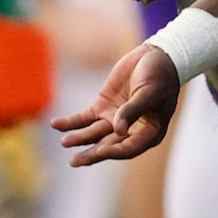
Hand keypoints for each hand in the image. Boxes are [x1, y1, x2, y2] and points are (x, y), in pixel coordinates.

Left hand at [53, 43, 179, 163]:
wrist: (155, 56)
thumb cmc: (160, 76)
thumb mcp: (149, 92)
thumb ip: (133, 110)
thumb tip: (118, 129)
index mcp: (149, 133)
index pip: (129, 148)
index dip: (115, 151)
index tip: (101, 150)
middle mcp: (130, 131)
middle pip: (108, 145)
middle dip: (91, 154)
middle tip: (75, 162)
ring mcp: (114, 119)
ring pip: (93, 134)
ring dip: (78, 138)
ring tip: (64, 141)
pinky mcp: (102, 107)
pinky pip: (83, 119)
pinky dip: (70, 122)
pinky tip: (56, 124)